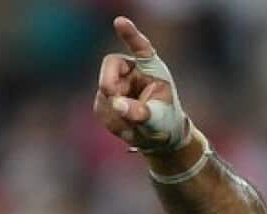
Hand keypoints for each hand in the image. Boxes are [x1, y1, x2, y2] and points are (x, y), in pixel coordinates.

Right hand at [92, 16, 189, 152]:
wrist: (157, 138)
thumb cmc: (165, 122)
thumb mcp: (158, 120)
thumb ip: (140, 112)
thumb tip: (116, 103)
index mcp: (151, 68)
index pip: (140, 47)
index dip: (130, 34)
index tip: (120, 22)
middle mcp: (131, 71)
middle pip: (111, 66)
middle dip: (109, 83)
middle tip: (114, 97)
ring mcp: (117, 84)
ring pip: (104, 92)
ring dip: (117, 113)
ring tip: (137, 126)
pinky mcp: (105, 99)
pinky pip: (102, 109)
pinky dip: (113, 122)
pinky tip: (127, 128)